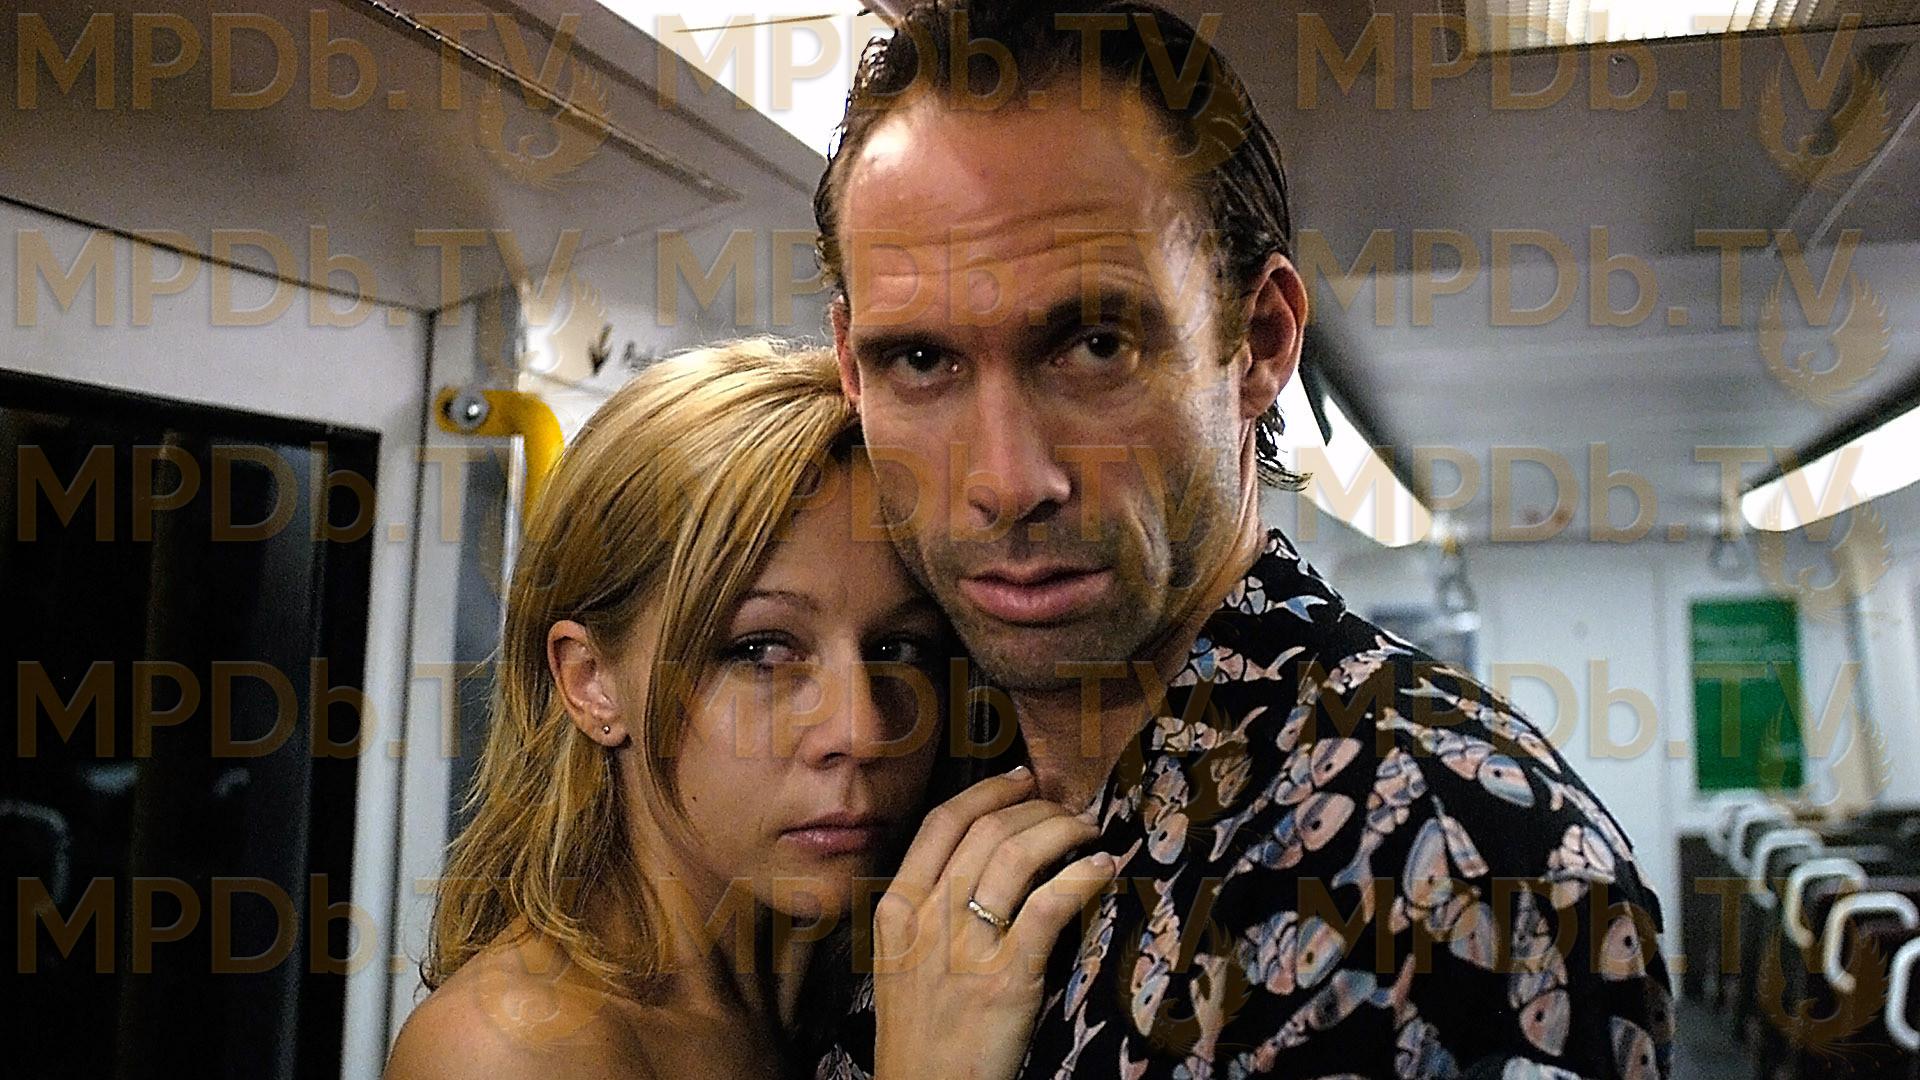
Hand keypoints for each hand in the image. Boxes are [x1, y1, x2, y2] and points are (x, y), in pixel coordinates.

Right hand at [871, 766, 1117, 1079]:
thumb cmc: (920, 1034)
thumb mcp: (899, 962)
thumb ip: (927, 911)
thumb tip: (980, 862)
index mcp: (896, 910)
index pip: (942, 823)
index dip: (988, 791)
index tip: (1021, 779)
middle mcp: (927, 919)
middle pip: (986, 831)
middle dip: (1036, 808)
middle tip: (1069, 810)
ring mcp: (965, 948)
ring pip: (1017, 856)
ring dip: (1063, 831)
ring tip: (1089, 832)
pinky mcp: (1006, 979)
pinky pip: (1050, 905)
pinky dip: (1081, 877)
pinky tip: (1101, 870)